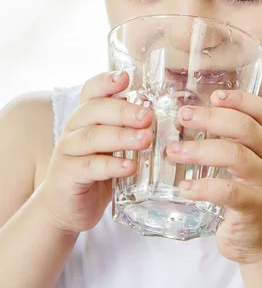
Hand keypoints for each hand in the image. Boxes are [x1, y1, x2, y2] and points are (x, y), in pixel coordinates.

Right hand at [39, 71, 152, 235]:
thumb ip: (130, 134)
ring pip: (92, 137)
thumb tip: (170, 123)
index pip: (91, 92)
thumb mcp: (113, 150)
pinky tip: (129, 167)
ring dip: (121, 136)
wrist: (66, 210)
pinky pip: (88, 167)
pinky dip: (110, 165)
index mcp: (86, 119)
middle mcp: (74, 130)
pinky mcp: (67, 176)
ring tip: (145, 139)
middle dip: (123, 110)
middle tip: (148, 115)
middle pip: (94, 111)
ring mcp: (68, 153)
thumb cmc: (96, 175)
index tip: (126, 77)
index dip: (106, 82)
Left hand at [166, 90, 261, 263]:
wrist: (261, 242)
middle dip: (211, 118)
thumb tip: (184, 120)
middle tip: (182, 116)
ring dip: (200, 150)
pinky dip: (203, 187)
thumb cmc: (244, 198)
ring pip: (236, 155)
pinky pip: (228, 192)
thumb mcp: (241, 167)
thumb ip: (225, 144)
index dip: (239, 99)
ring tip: (173, 151)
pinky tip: (184, 188)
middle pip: (245, 128)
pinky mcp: (253, 208)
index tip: (214, 95)